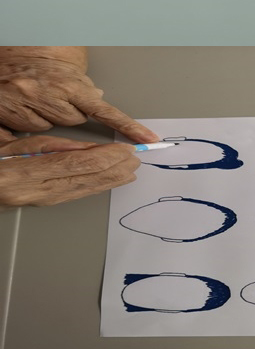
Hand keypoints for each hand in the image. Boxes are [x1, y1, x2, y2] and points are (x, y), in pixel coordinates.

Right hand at [0, 57, 157, 141]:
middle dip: (69, 109)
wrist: (3, 50)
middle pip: (75, 120)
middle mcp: (48, 93)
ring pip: (52, 125)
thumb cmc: (34, 54)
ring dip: (48, 114)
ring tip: (38, 95)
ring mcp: (28, 104)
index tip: (148, 139)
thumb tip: (97, 95)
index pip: (104, 110)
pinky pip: (30, 127)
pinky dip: (29, 118)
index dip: (128, 126)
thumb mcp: (65, 62)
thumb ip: (82, 82)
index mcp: (67, 81)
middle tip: (55, 93)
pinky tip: (24, 103)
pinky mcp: (11, 112)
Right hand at [0, 136, 139, 206]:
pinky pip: (79, 195)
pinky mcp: (50, 204)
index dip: (105, 157)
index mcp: (28, 172)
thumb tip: (91, 148)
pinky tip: (112, 182)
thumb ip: (59, 146)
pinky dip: (99, 187)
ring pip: (86, 189)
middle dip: (114, 168)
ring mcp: (45, 200)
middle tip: (135, 158)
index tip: (124, 149)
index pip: (77, 164)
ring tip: (131, 170)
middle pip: (85, 178)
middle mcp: (39, 190)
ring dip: (112, 180)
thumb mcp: (24, 144)